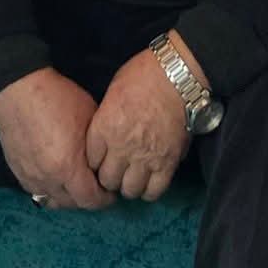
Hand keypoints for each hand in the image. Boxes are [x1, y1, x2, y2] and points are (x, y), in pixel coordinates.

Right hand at [0, 68, 113, 211]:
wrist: (19, 88)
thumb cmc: (59, 98)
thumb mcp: (90, 118)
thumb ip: (98, 147)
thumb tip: (104, 164)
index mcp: (68, 167)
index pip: (91, 200)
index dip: (105, 199)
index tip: (111, 190)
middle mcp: (48, 179)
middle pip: (73, 204)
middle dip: (88, 198)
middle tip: (97, 186)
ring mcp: (30, 177)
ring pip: (53, 201)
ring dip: (68, 197)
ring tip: (76, 184)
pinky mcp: (17, 171)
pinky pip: (36, 191)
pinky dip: (49, 189)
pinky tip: (56, 177)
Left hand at [85, 42, 193, 201]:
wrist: (177, 76)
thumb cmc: (143, 76)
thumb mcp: (113, 91)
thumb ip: (106, 118)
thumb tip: (108, 134)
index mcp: (104, 128)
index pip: (91, 161)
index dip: (95, 163)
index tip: (101, 161)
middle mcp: (121, 147)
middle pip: (107, 179)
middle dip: (110, 178)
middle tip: (116, 172)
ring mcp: (145, 157)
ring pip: (129, 190)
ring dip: (129, 186)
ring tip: (133, 179)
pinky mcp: (167, 163)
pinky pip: (154, 191)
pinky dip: (150, 191)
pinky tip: (149, 183)